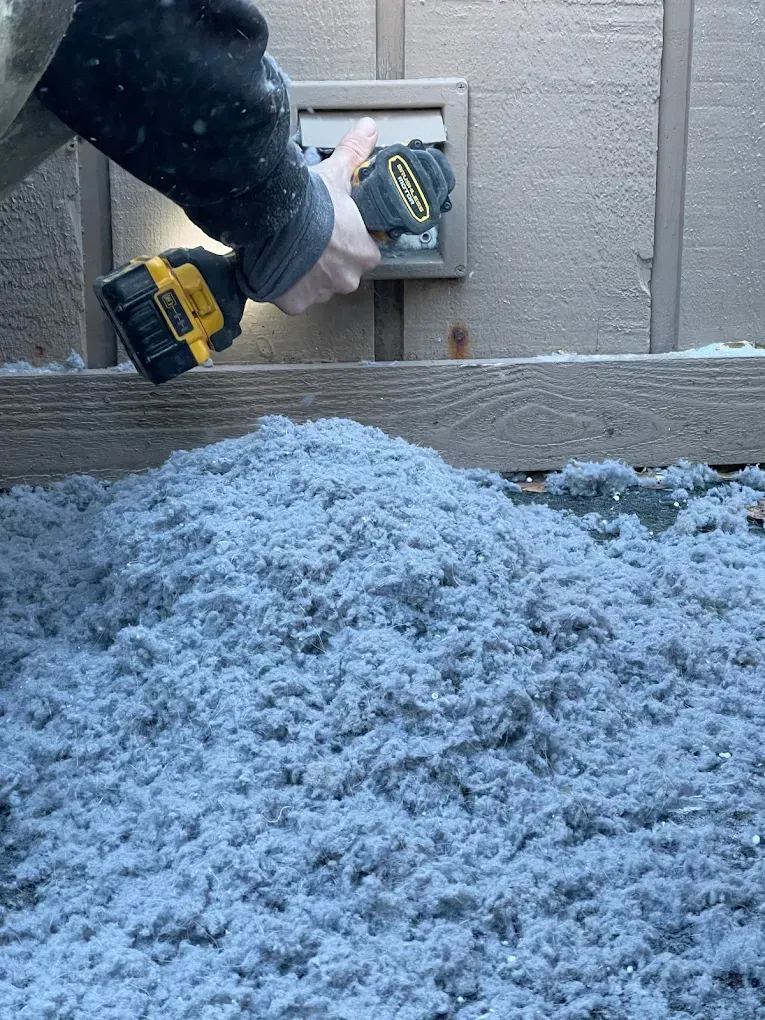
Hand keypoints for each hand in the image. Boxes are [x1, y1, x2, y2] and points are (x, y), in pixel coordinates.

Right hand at [274, 118, 381, 315]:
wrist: (272, 217)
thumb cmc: (309, 201)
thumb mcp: (336, 174)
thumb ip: (355, 154)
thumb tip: (369, 128)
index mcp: (364, 255)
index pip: (363, 253)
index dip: (347, 241)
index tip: (332, 231)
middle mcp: (346, 280)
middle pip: (340, 273)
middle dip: (326, 260)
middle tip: (309, 239)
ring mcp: (320, 295)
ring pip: (316, 287)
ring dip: (306, 273)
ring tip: (290, 249)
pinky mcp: (294, 303)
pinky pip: (292, 298)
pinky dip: (285, 286)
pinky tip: (277, 266)